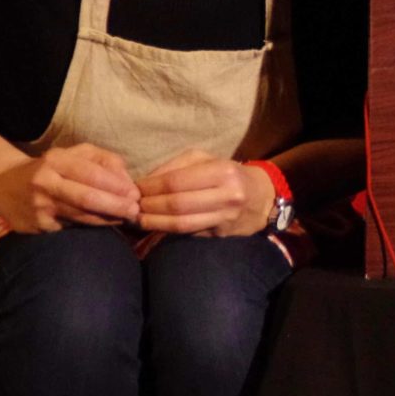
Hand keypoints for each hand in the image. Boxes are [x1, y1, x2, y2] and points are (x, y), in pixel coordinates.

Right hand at [0, 142, 139, 232]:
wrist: (3, 185)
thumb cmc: (49, 167)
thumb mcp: (72, 153)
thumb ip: (102, 159)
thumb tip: (126, 178)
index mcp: (55, 161)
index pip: (91, 173)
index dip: (115, 185)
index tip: (135, 193)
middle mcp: (45, 184)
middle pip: (86, 198)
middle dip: (115, 206)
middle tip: (135, 210)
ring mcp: (39, 208)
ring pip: (80, 217)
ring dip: (107, 220)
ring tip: (126, 219)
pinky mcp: (36, 228)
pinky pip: (70, 229)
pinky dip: (90, 228)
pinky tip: (105, 226)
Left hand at [135, 149, 275, 236]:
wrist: (262, 199)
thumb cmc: (229, 174)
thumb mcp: (207, 160)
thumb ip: (177, 166)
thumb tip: (146, 181)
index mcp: (221, 171)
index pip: (177, 181)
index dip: (152, 186)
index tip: (135, 189)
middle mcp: (226, 196)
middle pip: (177, 204)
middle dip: (150, 206)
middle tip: (132, 206)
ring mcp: (224, 218)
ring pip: (181, 223)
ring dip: (154, 223)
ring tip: (138, 219)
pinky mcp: (220, 235)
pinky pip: (189, 234)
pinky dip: (167, 231)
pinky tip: (154, 227)